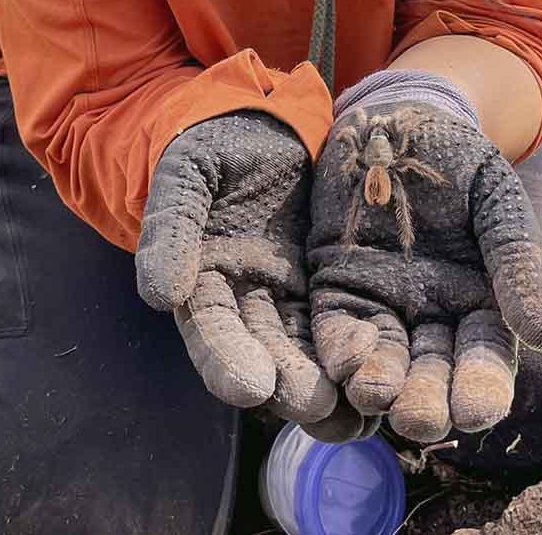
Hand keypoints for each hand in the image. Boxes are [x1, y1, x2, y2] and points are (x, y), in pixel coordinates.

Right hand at [136, 112, 336, 422]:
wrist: (262, 122)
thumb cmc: (215, 142)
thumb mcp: (188, 174)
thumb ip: (172, 228)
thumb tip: (159, 296)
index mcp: (202, 280)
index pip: (211, 329)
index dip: (227, 359)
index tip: (251, 388)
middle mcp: (244, 301)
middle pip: (263, 354)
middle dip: (287, 385)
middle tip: (316, 407)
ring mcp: (288, 297)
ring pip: (305, 354)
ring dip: (327, 390)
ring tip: (355, 419)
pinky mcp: (327, 288)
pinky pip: (340, 330)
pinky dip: (356, 360)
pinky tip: (381, 386)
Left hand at [306, 102, 541, 442]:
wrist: (401, 117)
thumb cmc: (464, 161)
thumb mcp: (499, 205)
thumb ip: (516, 265)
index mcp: (483, 306)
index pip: (485, 362)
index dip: (482, 388)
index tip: (477, 410)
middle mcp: (433, 318)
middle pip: (431, 375)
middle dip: (427, 401)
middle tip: (421, 418)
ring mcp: (383, 305)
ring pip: (383, 363)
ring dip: (380, 385)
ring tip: (378, 395)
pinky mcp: (337, 289)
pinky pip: (338, 330)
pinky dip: (341, 350)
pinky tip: (346, 361)